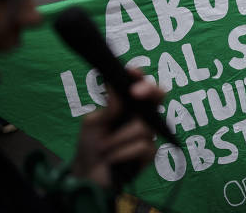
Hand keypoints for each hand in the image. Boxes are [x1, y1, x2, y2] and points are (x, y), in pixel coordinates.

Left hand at [71, 70, 163, 188]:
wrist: (87, 175)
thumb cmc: (90, 145)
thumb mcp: (94, 122)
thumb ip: (109, 107)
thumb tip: (115, 84)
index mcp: (128, 105)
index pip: (139, 86)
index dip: (139, 76)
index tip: (132, 71)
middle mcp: (141, 116)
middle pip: (158, 96)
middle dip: (150, 91)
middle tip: (136, 93)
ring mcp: (148, 134)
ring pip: (143, 127)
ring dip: (118, 138)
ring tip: (104, 147)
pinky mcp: (150, 153)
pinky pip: (142, 146)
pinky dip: (122, 152)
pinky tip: (112, 157)